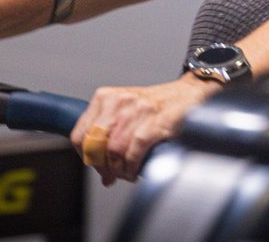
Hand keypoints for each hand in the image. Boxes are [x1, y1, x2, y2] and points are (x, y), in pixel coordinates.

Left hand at [70, 74, 216, 184]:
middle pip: (95, 146)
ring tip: (127, 173)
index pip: (80, 134)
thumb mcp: (126, 111)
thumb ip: (110, 138)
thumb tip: (104, 174)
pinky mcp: (154, 124)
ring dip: (119, 171)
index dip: (86, 157)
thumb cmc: (157, 105)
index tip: (95, 165)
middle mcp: (119, 102)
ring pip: (113, 153)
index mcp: (106, 98)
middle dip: (102, 167)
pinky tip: (136, 170)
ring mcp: (137, 112)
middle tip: (111, 174)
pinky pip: (132, 154)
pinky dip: (132, 169)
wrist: (188, 94)